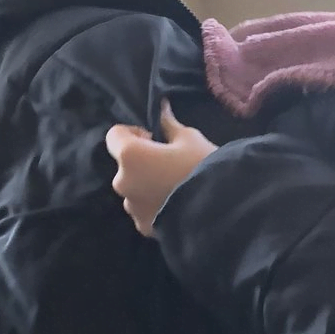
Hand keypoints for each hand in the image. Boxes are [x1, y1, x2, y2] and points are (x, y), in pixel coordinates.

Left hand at [105, 105, 217, 236]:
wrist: (220, 211)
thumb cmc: (203, 166)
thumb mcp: (190, 138)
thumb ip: (169, 124)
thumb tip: (162, 107)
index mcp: (129, 155)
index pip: (114, 135)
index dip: (133, 133)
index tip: (154, 138)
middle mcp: (122, 181)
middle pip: (124, 165)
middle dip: (141, 162)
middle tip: (169, 163)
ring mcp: (131, 207)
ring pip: (133, 189)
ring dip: (146, 184)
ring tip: (175, 187)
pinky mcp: (142, 226)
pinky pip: (143, 210)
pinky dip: (154, 206)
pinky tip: (176, 205)